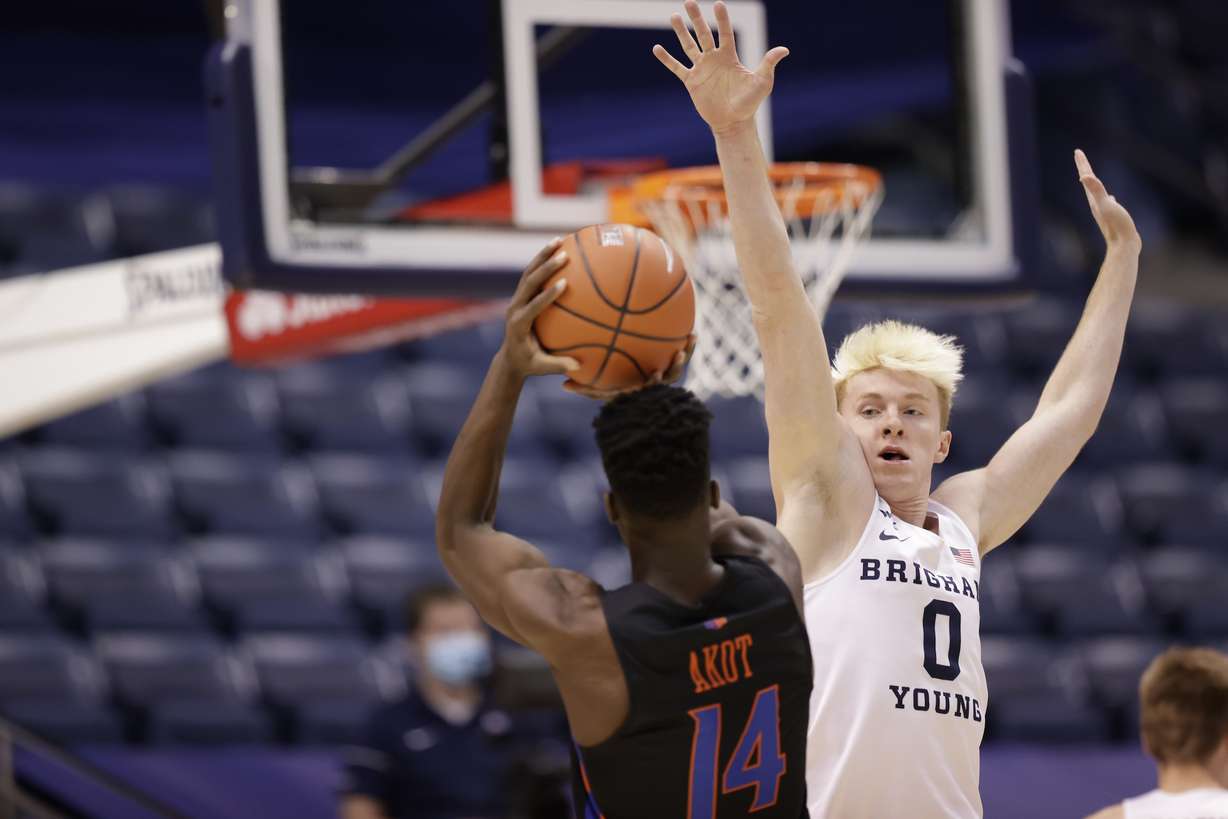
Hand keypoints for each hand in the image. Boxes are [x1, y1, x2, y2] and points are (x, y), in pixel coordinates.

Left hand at [500, 239, 580, 378]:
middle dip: (545, 268)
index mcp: (518, 325)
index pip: (532, 307)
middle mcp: (515, 307)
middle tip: (564, 255)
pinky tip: (560, 247)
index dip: (546, 295)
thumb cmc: (529, 364)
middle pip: (529, 282)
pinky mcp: (521, 295)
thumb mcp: (541, 368)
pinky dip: (543, 260)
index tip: (563, 284)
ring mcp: (517, 299)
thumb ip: (558, 365)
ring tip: (560, 240)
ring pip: (529, 272)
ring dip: (543, 255)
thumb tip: (578, 366)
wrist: (510, 358)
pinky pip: (532, 274)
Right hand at [563, 334, 696, 400]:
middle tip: (679, 354)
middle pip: (670, 378)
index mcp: (641, 390)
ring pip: (679, 366)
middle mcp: (655, 384)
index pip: (649, 388)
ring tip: (692, 336)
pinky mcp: (669, 365)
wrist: (635, 404)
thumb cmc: (612, 394)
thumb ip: (583, 389)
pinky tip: (690, 328)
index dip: (654, 382)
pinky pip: (680, 352)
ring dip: (687, 352)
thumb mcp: (596, 392)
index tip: (654, 373)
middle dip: (676, 367)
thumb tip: (563, 385)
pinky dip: (686, 343)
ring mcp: (664, 376)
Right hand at [653, 0, 788, 134]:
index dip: (722, 19)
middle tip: (689, 2)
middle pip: (703, 34)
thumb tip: (784, 50)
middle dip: (697, 18)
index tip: (718, 3)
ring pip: (689, 46)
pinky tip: (657, 48)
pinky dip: (667, 59)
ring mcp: (701, 69)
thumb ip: (768, 63)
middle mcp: (714, 59)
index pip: (725, 33)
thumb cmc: (750, 102)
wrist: (733, 122)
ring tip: (674, 17)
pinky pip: (677, 68)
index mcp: (729, 56)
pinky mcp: (691, 81)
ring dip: (681, 32)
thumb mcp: (762, 81)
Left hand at [1075, 149, 1140, 252]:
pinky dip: (1107, 196)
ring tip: (1090, 175)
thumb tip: (1083, 176)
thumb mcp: (1106, 204)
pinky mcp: (1114, 216)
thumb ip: (1096, 190)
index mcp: (1094, 199)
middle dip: (1084, 168)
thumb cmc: (1117, 225)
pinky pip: (1108, 202)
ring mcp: (1105, 210)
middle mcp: (1097, 204)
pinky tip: (1111, 197)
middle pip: (1088, 182)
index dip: (1082, 163)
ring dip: (1093, 182)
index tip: (1077, 151)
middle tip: (1080, 156)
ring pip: (1096, 192)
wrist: (1124, 246)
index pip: (1086, 177)